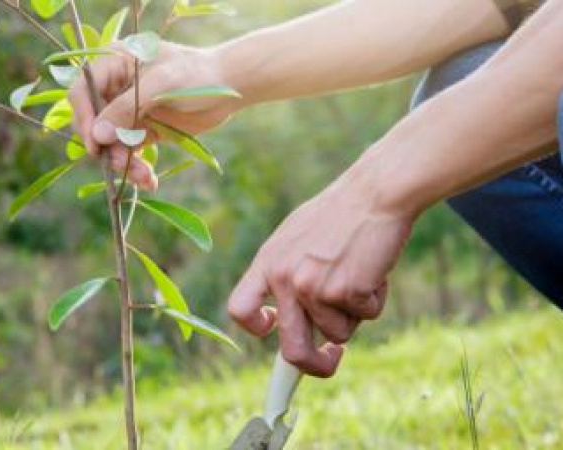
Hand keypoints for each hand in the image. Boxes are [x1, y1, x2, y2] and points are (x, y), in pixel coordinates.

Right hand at [68, 41, 242, 189]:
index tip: (95, 143)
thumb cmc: (197, 75)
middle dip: (107, 147)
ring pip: (110, 144)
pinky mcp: (141, 131)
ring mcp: (127, 111)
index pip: (82, 92)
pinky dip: (136, 169)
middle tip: (123, 165)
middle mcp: (115, 88)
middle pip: (93, 123)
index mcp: (114, 64)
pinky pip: (129, 153)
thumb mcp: (161, 85)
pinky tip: (149, 181)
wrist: (230, 88)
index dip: (85, 118)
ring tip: (145, 177)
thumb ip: (127, 108)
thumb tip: (97, 135)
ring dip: (123, 163)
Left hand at [227, 173, 412, 376]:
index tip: (275, 329)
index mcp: (267, 263)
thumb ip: (287, 273)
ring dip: (355, 313)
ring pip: (339, 332)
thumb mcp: (296, 238)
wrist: (375, 193)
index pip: (240, 309)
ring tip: (360, 273)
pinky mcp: (347, 291)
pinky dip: (376, 299)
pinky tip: (374, 268)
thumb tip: (286, 319)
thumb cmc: (340, 214)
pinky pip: (367, 316)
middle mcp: (285, 279)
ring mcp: (315, 287)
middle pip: (291, 349)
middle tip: (331, 360)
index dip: (256, 327)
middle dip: (314, 366)